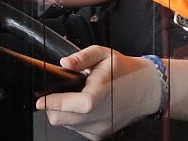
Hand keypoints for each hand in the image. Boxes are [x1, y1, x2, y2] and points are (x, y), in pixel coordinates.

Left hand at [36, 46, 160, 139]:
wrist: (146, 89)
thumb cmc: (125, 70)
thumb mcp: (104, 54)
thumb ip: (83, 57)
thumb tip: (65, 62)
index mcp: (99, 94)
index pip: (70, 106)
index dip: (53, 103)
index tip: (41, 100)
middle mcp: (99, 115)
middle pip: (62, 119)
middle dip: (53, 107)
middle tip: (57, 93)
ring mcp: (100, 128)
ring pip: (68, 125)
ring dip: (65, 113)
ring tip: (78, 96)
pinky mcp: (99, 135)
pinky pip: (77, 129)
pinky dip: (75, 119)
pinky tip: (85, 106)